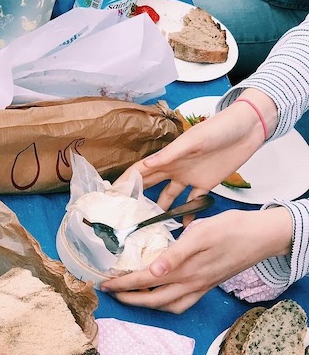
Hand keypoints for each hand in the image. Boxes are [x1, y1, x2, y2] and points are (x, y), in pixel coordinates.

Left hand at [100, 208, 292, 312]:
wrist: (262, 235)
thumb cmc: (230, 228)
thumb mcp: (200, 233)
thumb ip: (175, 253)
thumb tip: (153, 271)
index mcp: (186, 269)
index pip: (145, 280)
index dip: (123, 283)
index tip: (105, 282)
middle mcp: (192, 283)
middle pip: (153, 299)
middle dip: (128, 297)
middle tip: (109, 291)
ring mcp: (201, 286)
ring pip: (168, 304)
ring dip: (146, 303)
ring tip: (129, 294)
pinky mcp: (208, 284)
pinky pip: (182, 302)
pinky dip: (165, 303)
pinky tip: (159, 294)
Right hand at [119, 91, 273, 212]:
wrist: (246, 130)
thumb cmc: (217, 129)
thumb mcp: (193, 141)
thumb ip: (170, 154)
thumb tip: (145, 165)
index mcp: (168, 157)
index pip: (140, 170)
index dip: (126, 181)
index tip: (112, 196)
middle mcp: (174, 168)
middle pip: (150, 184)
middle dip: (137, 198)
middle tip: (126, 216)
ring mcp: (189, 177)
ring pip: (169, 196)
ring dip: (161, 209)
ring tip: (151, 226)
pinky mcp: (206, 184)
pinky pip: (193, 201)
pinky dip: (188, 213)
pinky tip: (182, 227)